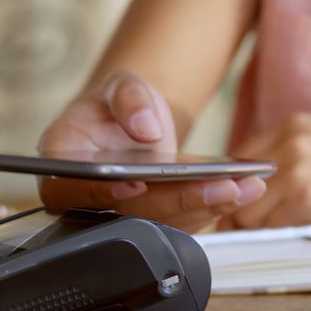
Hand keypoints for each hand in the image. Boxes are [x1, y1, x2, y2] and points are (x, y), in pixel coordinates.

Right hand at [38, 71, 266, 231]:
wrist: (133, 122)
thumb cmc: (116, 105)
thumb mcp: (120, 85)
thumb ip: (129, 98)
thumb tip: (146, 128)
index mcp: (63, 166)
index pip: (76, 188)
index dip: (104, 191)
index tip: (139, 183)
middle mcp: (88, 199)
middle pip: (130, 214)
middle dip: (180, 202)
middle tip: (224, 187)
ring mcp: (121, 216)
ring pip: (161, 225)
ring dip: (206, 209)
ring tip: (247, 186)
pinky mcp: (152, 221)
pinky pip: (181, 223)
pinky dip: (213, 207)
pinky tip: (244, 189)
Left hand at [221, 112, 310, 234]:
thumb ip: (287, 160)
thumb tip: (243, 190)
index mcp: (294, 125)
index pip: (238, 161)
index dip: (238, 190)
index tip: (245, 208)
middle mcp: (292, 140)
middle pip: (237, 188)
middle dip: (246, 214)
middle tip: (272, 228)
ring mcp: (298, 167)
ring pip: (248, 212)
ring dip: (264, 229)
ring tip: (297, 229)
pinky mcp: (307, 196)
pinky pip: (272, 228)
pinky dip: (285, 238)